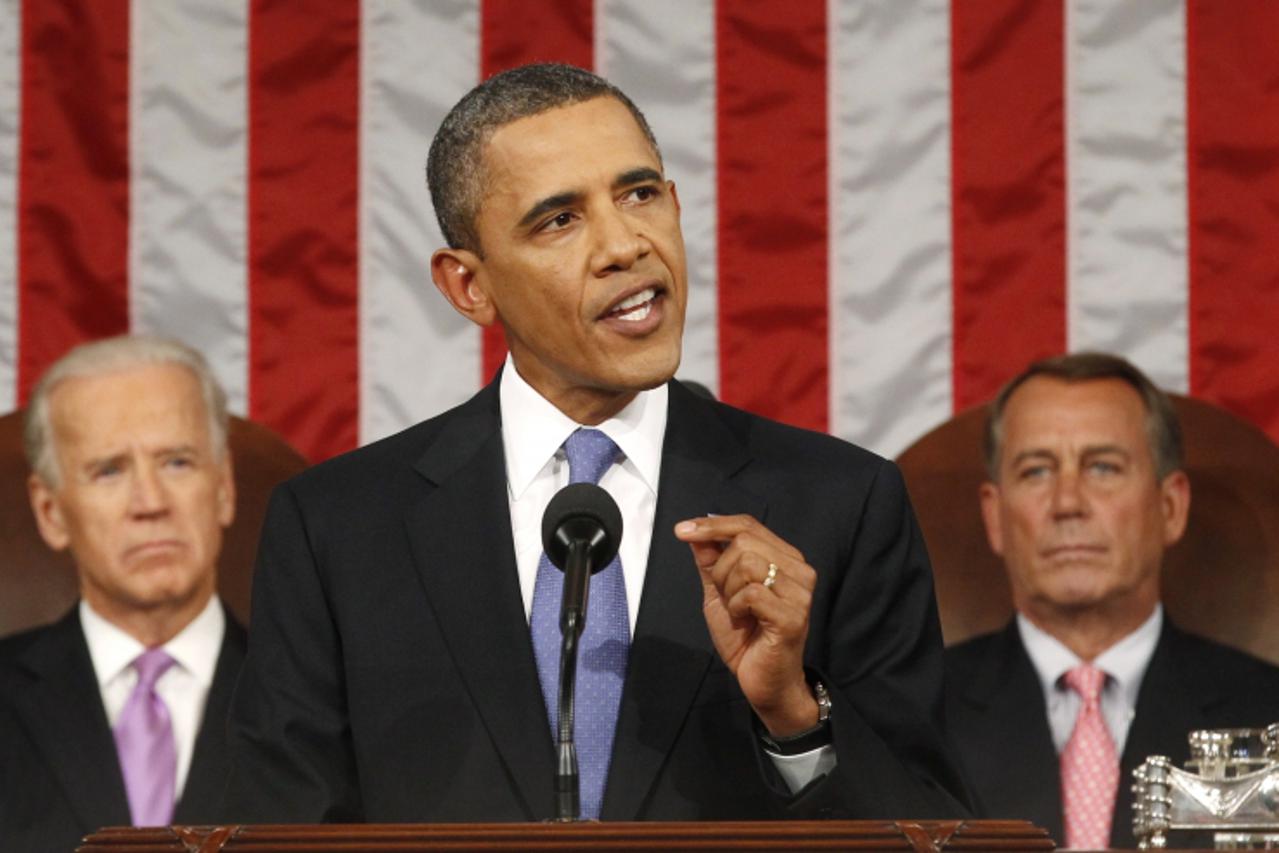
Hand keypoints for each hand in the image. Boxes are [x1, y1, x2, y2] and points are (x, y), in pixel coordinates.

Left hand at [674, 514, 818, 736]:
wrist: (762, 681)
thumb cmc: (745, 637)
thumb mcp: (719, 592)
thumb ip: (709, 561)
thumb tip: (695, 531)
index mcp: (784, 558)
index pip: (747, 524)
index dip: (712, 525)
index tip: (681, 530)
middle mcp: (799, 569)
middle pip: (744, 541)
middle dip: (720, 569)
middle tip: (726, 597)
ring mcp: (799, 592)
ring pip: (747, 564)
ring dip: (729, 590)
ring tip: (738, 611)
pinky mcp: (793, 615)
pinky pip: (751, 593)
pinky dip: (736, 607)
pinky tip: (744, 621)